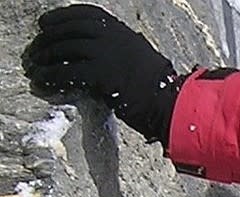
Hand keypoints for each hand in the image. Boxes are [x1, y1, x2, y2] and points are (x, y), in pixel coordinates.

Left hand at [23, 5, 180, 145]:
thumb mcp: (138, 57)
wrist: (169, 104)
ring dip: (45, 58)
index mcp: (120, 29)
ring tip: (34, 68)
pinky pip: (68, 71)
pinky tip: (43, 82)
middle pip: (69, 30)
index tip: (45, 24)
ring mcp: (105, 53)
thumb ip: (117, 50)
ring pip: (65, 49)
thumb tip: (95, 57)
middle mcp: (111, 35)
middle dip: (48, 40)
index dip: (60, 17)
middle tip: (34, 51)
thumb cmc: (157, 88)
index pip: (84, 14)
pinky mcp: (100, 73)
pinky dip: (51, 76)